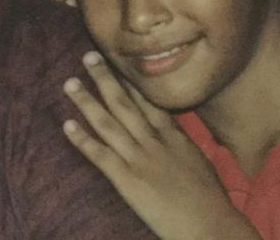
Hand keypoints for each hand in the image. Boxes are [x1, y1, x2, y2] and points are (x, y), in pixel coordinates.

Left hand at [62, 52, 260, 239]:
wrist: (212, 226)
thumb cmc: (210, 200)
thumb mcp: (199, 162)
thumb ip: (181, 144)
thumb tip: (172, 133)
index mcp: (174, 137)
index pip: (149, 101)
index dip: (130, 80)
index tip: (117, 61)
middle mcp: (155, 142)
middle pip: (125, 103)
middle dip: (105, 78)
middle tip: (88, 56)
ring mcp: (140, 159)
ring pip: (108, 123)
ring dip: (86, 101)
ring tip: (69, 83)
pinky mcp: (128, 180)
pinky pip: (100, 155)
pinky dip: (82, 139)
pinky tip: (67, 125)